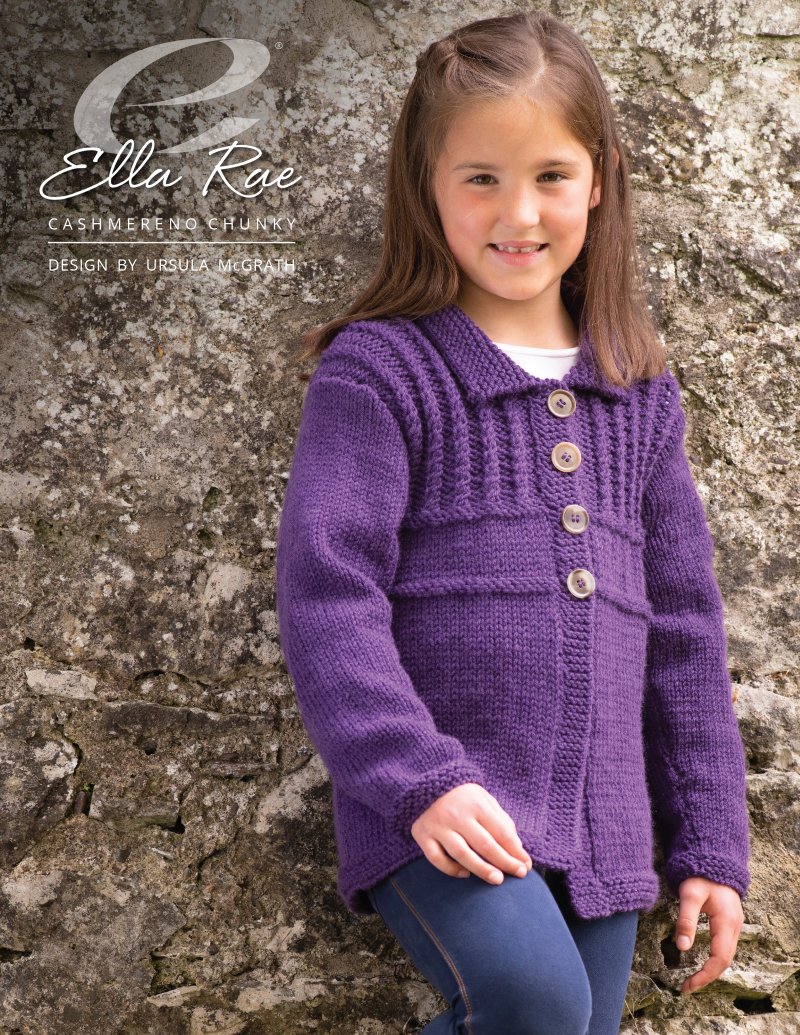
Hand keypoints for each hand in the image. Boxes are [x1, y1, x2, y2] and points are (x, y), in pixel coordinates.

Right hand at [410, 782, 532, 884]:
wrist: (424, 783)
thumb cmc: (462, 796)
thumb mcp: (484, 799)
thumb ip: (501, 820)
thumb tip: (516, 848)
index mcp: (475, 804)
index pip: (500, 832)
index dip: (515, 851)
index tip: (526, 865)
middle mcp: (456, 815)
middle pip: (485, 845)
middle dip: (504, 862)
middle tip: (518, 875)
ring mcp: (438, 826)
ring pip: (462, 854)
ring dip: (482, 870)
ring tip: (497, 880)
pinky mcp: (422, 835)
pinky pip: (437, 858)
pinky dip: (451, 869)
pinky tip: (465, 874)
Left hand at [674, 877, 743, 994]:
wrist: (713, 859)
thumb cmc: (700, 874)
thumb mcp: (689, 894)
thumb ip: (686, 920)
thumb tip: (682, 948)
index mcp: (726, 922)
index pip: (719, 958)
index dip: (705, 975)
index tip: (687, 985)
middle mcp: (734, 926)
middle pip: (724, 961)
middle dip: (707, 976)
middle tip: (686, 987)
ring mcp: (734, 925)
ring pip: (726, 955)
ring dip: (711, 970)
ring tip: (692, 980)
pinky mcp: (729, 922)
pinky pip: (725, 947)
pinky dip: (714, 960)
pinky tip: (702, 963)